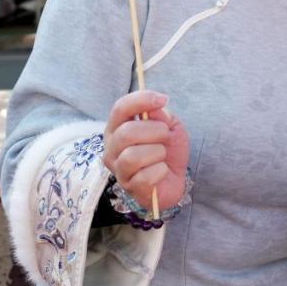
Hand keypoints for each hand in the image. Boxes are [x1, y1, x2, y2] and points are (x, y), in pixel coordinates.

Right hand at [102, 90, 189, 209]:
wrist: (175, 178)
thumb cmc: (167, 150)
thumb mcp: (170, 127)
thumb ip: (161, 116)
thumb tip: (154, 110)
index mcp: (118, 127)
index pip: (120, 108)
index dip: (141, 100)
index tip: (163, 99)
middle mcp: (112, 147)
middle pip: (126, 133)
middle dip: (154, 131)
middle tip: (166, 135)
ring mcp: (118, 169)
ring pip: (132, 156)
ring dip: (157, 152)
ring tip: (162, 155)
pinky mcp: (129, 187)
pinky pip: (144, 177)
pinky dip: (160, 171)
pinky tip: (162, 170)